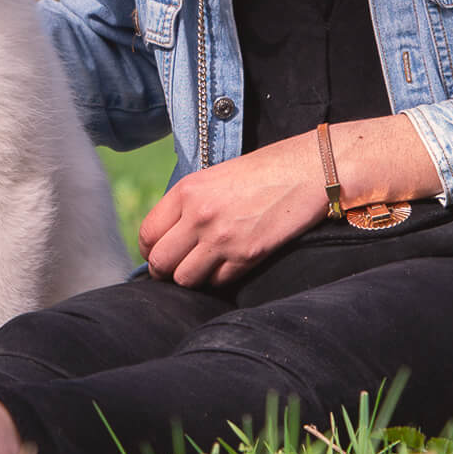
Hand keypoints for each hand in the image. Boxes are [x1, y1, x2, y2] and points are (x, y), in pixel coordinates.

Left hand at [138, 131, 326, 286]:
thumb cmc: (261, 172)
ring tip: (204, 267)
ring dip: (192, 277)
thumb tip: (167, 237)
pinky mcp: (246, 255)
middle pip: (160, 262)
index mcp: (186, 191)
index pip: (147, 234)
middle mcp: (199, 215)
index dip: (150, 249)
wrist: (304, 171)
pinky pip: (217, 282)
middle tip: (178, 267)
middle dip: (165, 270)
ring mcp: (222, 238)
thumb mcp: (213, 178)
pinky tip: (229, 263)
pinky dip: (219, 279)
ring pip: (184, 279)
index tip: (160, 253)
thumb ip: (187, 205)